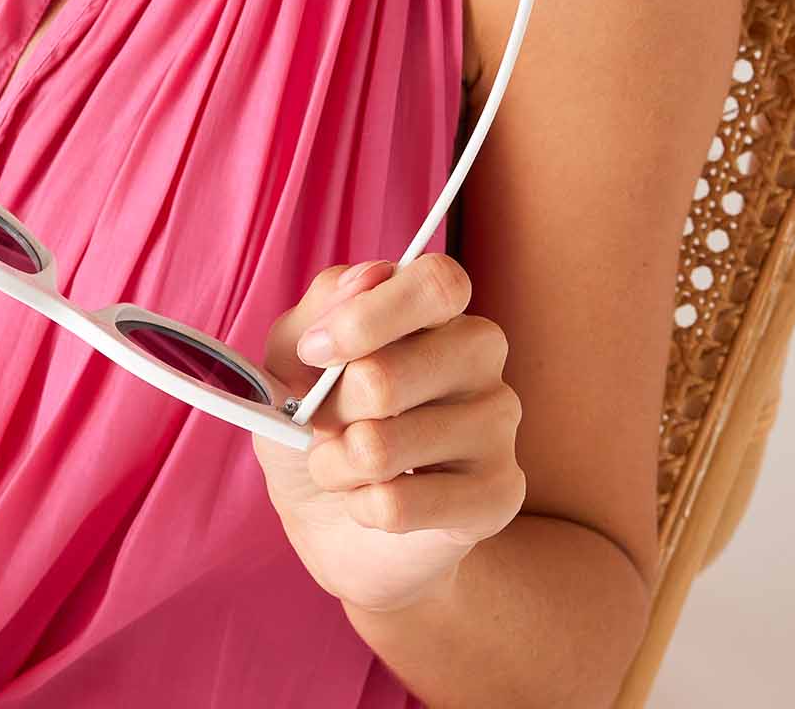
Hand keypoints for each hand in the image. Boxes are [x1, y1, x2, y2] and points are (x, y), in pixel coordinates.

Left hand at [250, 253, 525, 616]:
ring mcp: (497, 423)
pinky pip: (400, 505)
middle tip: (316, 425)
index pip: (435, 283)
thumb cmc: (320, 418)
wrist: (331, 517)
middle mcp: (479, 354)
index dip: (368, 318)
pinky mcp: (499, 493)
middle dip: (326, 411)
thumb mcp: (295, 352)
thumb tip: (367, 278)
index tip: (313, 352)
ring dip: (334, 465)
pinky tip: (371, 502)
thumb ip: (325, 304)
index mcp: (435, 307)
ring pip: (381, 447)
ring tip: (338, 468)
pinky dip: (361, 506)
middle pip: (385, 376)